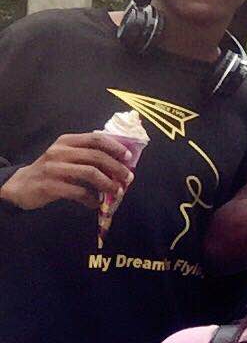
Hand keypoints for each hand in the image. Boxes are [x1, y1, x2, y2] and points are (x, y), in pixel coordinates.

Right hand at [0, 133, 133, 210]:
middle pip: (96, 156)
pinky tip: (96, 204)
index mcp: (67, 141)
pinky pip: (78, 192)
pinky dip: (91, 199)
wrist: (21, 185)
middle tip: (128, 178)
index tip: (128, 157)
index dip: (115, 147)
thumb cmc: (51, 170)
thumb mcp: (66, 156)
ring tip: (116, 191)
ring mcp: (53, 168)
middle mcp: (60, 152)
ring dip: (107, 184)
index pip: (96, 139)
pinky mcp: (50, 186)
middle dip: (116, 168)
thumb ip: (87, 154)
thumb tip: (120, 162)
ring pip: (90, 173)